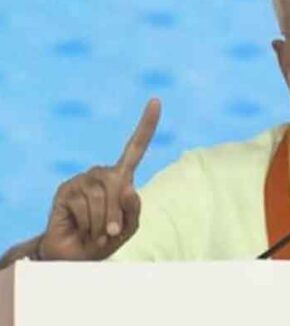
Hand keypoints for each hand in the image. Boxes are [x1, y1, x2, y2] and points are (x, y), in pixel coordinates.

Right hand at [40, 99, 160, 260]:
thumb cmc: (106, 239)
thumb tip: (127, 186)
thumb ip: (134, 208)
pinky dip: (88, 223)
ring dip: (102, 222)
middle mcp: (102, 173)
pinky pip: (83, 204)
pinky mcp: (65, 189)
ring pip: (100, 197)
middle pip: (119, 184)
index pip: (136, 147)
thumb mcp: (129, 227)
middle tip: (112, 232)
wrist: (76, 255)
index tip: (157, 101)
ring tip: (96, 231)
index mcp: (121, 177)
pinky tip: (81, 228)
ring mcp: (82, 178)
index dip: (147, 125)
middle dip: (117, 213)